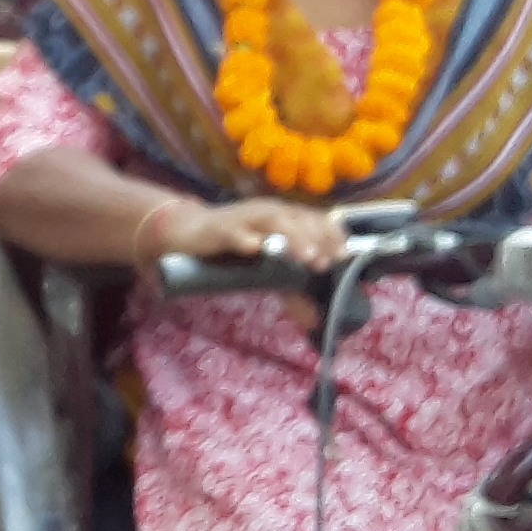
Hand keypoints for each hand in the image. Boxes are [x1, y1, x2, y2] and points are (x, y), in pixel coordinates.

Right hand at [137, 194, 351, 276]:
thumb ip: (287, 288)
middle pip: (297, 219)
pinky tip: (255, 249)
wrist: (187, 233)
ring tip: (305, 258)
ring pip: (272, 222)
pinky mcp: (218, 229)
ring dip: (291, 237)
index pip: (314, 219)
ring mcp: (243, 218)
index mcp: (282, 216)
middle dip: (315, 239)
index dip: (331, 235)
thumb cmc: (231, 248)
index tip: (344, 256)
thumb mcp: (264, 268)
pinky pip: (233, 232)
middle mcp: (267, 211)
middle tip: (325, 263)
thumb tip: (314, 319)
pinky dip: (245, 239)